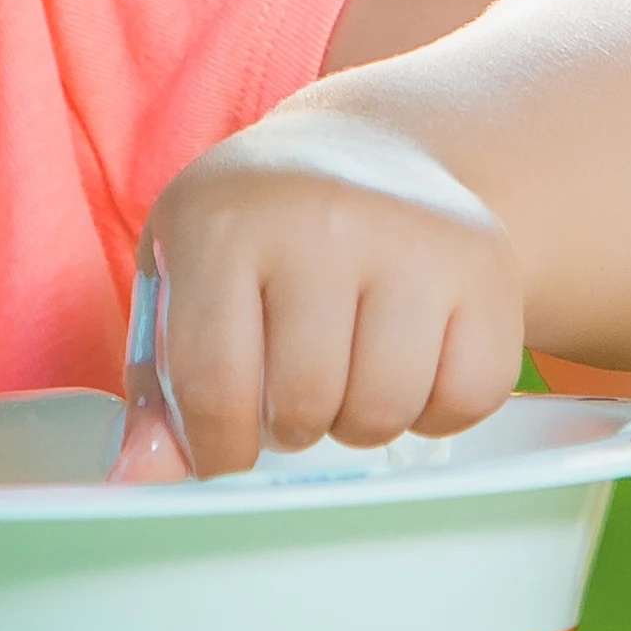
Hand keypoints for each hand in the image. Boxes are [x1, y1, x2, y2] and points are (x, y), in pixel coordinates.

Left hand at [134, 108, 529, 472]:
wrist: (371, 149)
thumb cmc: (257, 232)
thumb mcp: (183, 278)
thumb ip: (159, 386)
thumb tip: (142, 481)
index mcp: (227, 221)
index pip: (214, 385)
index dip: (216, 448)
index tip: (225, 451)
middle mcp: (325, 216)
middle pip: (306, 403)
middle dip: (293, 426)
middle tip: (292, 394)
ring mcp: (416, 235)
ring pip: (388, 407)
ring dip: (361, 421)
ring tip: (347, 376)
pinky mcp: (488, 262)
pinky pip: (471, 394)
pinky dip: (438, 408)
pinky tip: (411, 364)